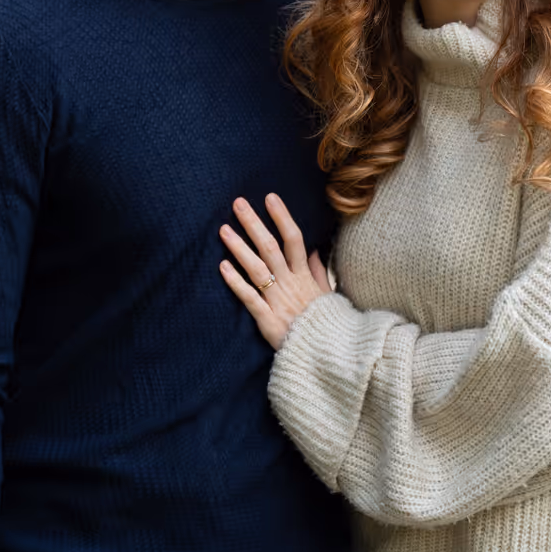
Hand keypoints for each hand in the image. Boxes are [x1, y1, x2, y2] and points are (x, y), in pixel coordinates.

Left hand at [220, 193, 330, 351]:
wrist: (328, 354)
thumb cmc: (326, 323)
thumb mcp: (327, 293)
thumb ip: (316, 270)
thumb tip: (312, 249)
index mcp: (305, 276)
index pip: (294, 239)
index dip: (282, 217)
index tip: (270, 197)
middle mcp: (290, 283)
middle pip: (270, 247)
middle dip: (253, 223)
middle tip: (237, 203)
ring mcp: (278, 301)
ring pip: (257, 268)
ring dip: (239, 247)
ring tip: (224, 230)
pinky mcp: (267, 320)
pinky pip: (249, 297)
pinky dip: (236, 281)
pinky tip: (222, 266)